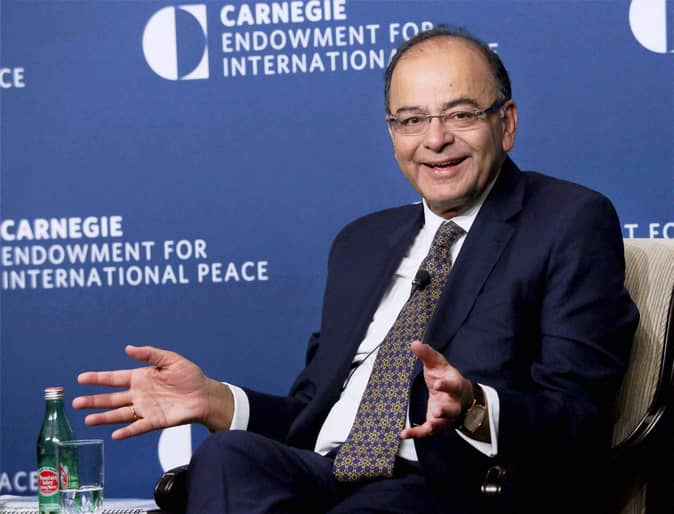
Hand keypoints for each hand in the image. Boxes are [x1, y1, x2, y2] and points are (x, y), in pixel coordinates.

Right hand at [72, 345, 232, 438]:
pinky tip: (115, 434)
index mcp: (141, 378)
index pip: (114, 378)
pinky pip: (138, 427)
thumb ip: (149, 354)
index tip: (81, 378)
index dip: (98, 378)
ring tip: (88, 420)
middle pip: (112, 398)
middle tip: (76, 402)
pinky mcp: (155, 421)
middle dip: (94, 400)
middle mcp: (139, 394)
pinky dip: (127, 431)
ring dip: (104, 417)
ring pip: (120, 414)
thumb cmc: (189, 376)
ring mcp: (145, 409)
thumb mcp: (170, 359)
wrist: (204, 394)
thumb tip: (128, 348)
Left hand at [400, 340, 474, 439]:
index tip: (437, 383)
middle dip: (445, 411)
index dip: (446, 385)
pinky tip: (404, 434)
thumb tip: (414, 343)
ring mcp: (446, 417)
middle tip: (437, 411)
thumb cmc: (446, 377)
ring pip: (443, 424)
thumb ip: (427, 355)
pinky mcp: (437, 425)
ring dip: (435, 425)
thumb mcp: (438, 364)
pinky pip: (427, 432)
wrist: (460, 397)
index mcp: (455, 386)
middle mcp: (453, 404)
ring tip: (429, 426)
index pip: (453, 385)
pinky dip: (416, 434)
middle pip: (452, 409)